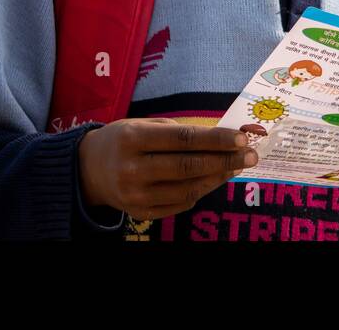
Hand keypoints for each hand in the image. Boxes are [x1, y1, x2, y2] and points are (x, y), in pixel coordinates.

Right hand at [78, 117, 256, 220]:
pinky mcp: (140, 212)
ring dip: (217, 177)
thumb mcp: (143, 124)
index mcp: (133, 138)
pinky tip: (214, 179)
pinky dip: (201, 192)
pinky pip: (179, 204)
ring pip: (188, 189)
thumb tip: (224, 136)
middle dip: (225, 160)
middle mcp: (132, 168)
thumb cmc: (124, 139)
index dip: (215, 140)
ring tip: (236, 166)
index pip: (183, 139)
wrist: (87, 170)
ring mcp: (135, 195)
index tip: (241, 138)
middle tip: (251, 155)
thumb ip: (180, 130)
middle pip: (188, 166)